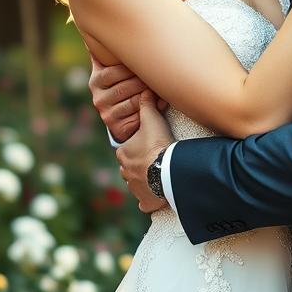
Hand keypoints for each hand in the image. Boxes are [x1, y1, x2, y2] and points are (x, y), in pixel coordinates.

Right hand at [89, 57, 166, 142]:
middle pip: (125, 86)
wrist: (126, 117)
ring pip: (133, 100)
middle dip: (144, 81)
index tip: (146, 63)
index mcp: (97, 78)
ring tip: (161, 88)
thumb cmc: (127, 84)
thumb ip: (110, 53)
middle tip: (159, 76)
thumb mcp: (117, 68)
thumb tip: (94, 27)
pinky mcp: (113, 123)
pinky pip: (136, 113)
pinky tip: (161, 102)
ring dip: (149, 94)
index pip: (113, 71)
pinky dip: (152, 107)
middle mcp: (97, 95)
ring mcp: (104, 110)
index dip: (131, 68)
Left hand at [116, 96, 174, 212]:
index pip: (127, 149)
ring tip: (158, 176)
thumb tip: (145, 89)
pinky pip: (144, 202)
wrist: (168, 170)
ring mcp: (135, 189)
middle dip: (139, 165)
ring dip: (144, 181)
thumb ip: (147, 104)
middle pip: (130, 167)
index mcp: (123, 154)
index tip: (150, 145)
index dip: (138, 146)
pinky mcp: (145, 201)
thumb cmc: (158, 144)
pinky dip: (149, 200)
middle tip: (154, 160)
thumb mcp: (152, 119)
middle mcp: (125, 172)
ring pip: (136, 184)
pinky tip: (155, 197)